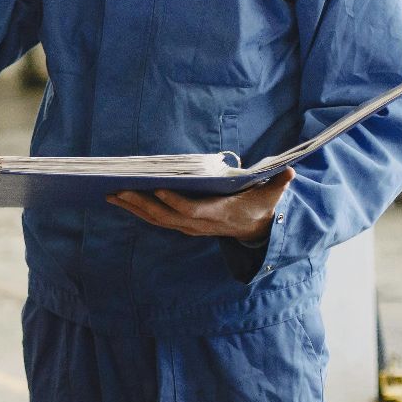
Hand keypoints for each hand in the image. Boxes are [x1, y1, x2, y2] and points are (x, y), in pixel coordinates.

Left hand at [107, 168, 294, 243]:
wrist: (255, 229)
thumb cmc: (259, 206)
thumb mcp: (271, 196)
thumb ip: (278, 185)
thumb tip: (290, 172)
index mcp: (218, 215)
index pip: (192, 210)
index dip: (175, 202)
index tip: (157, 189)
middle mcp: (198, 224)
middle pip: (165, 216)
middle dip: (141, 204)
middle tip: (117, 190)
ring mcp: (187, 227)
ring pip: (155, 219)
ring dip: (132, 208)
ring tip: (111, 194)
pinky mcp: (180, 225)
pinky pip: (155, 219)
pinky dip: (137, 210)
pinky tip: (120, 199)